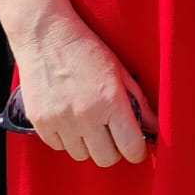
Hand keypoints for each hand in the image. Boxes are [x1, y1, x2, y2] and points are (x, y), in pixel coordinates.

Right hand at [16, 15, 157, 165]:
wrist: (46, 35)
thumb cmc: (86, 50)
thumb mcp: (120, 72)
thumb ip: (139, 103)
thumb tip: (154, 127)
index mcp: (111, 101)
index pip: (130, 148)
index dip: (137, 151)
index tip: (136, 148)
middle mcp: (85, 115)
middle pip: (106, 159)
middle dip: (114, 150)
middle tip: (113, 135)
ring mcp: (60, 121)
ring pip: (81, 155)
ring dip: (88, 144)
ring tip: (88, 123)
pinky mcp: (40, 122)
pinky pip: (58, 147)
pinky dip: (65, 139)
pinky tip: (69, 119)